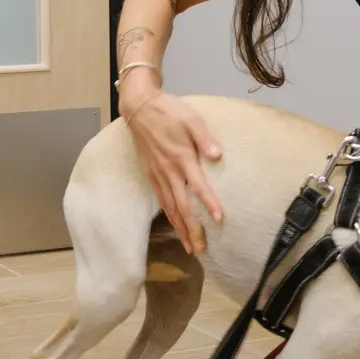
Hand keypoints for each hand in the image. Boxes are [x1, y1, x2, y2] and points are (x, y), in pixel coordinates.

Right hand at [121, 87, 223, 253]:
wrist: (139, 108)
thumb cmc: (169, 111)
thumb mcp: (191, 119)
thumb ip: (205, 138)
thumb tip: (218, 156)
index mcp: (181, 157)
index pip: (197, 186)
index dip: (209, 203)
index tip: (219, 220)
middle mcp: (169, 171)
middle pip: (182, 206)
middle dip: (191, 230)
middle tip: (199, 250)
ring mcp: (158, 175)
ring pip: (170, 208)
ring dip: (180, 229)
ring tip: (189, 247)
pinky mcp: (151, 175)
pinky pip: (162, 201)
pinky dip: (169, 217)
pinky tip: (175, 225)